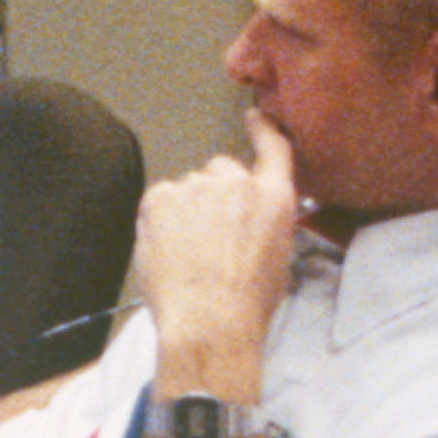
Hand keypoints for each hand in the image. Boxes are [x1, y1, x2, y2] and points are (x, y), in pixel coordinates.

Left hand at [132, 116, 303, 362]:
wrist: (211, 320)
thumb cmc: (249, 302)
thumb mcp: (278, 257)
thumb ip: (266, 223)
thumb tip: (247, 221)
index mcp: (274, 197)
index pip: (273, 149)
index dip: (263, 129)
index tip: (253, 117)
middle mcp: (237, 182)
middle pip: (220, 171)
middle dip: (214, 196)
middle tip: (208, 236)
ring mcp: (197, 187)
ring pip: (187, 188)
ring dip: (186, 210)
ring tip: (187, 253)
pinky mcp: (161, 197)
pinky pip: (160, 199)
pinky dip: (159, 219)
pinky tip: (168, 249)